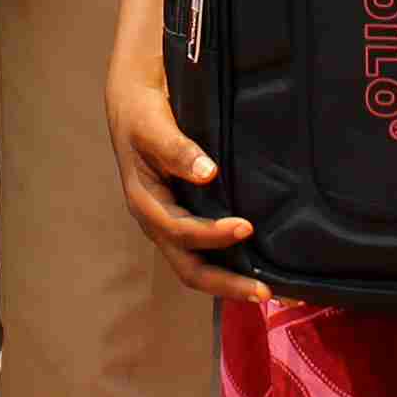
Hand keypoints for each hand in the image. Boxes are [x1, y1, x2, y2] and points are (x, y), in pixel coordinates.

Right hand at [107, 61, 263, 302]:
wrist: (131, 103)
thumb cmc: (140, 113)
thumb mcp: (153, 126)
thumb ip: (176, 149)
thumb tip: (207, 173)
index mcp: (145, 203)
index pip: (180, 231)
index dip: (212, 235)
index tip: (247, 227)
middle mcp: (157, 222)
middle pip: (188, 268)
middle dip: (225, 283)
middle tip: (264, 293)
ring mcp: (169, 224)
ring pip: (196, 265)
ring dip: (228, 280)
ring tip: (264, 290)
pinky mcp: (182, 218)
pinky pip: (203, 251)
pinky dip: (226, 263)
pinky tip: (253, 265)